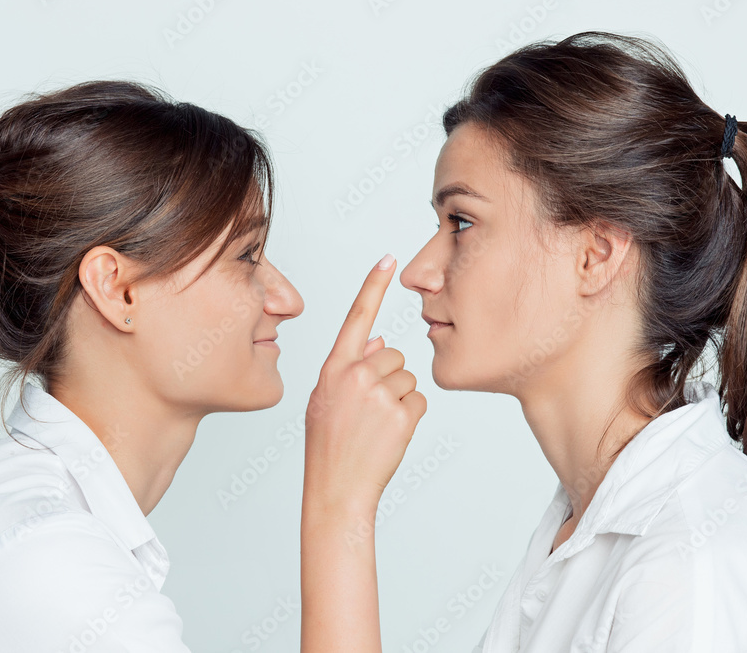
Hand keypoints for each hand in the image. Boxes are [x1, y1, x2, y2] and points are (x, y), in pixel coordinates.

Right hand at [303, 254, 427, 513]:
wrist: (337, 488)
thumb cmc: (330, 445)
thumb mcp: (327, 400)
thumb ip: (350, 368)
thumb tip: (382, 341)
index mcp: (333, 368)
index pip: (356, 316)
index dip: (372, 285)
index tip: (388, 257)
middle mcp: (354, 374)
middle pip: (394, 356)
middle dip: (389, 379)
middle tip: (369, 411)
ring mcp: (377, 394)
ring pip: (408, 378)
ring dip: (400, 399)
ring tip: (376, 425)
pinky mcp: (400, 413)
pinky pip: (419, 400)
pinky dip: (411, 416)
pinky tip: (389, 434)